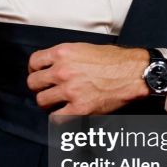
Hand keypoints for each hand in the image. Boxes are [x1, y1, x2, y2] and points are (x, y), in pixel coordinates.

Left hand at [27, 42, 149, 115]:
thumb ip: (65, 57)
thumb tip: (52, 66)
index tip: (39, 74)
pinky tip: (65, 112)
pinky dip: (59, 117)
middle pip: (34, 83)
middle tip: (47, 89)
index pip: (34, 62)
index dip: (35, 70)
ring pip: (42, 101)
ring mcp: (69, 91)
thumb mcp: (84, 48)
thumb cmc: (114, 60)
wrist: (133, 73)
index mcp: (63, 53)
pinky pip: (56, 118)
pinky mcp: (79, 109)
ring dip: (48, 103)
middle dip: (39, 87)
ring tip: (57, 102)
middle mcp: (63, 71)